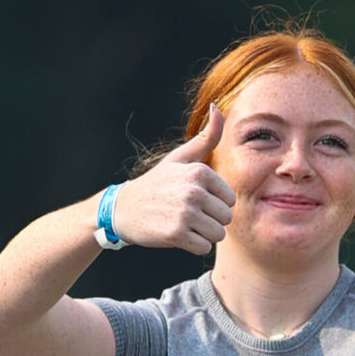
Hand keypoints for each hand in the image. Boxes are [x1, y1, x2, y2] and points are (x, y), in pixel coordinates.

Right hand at [110, 106, 236, 254]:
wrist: (124, 209)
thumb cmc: (156, 184)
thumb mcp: (180, 158)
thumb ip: (205, 138)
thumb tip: (218, 107)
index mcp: (199, 171)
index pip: (230, 199)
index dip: (216, 204)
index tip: (196, 201)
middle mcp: (193, 190)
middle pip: (226, 218)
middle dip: (212, 221)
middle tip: (190, 216)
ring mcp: (185, 213)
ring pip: (217, 235)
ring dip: (204, 235)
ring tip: (186, 225)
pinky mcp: (176, 234)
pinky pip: (204, 248)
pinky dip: (194, 246)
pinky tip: (179, 236)